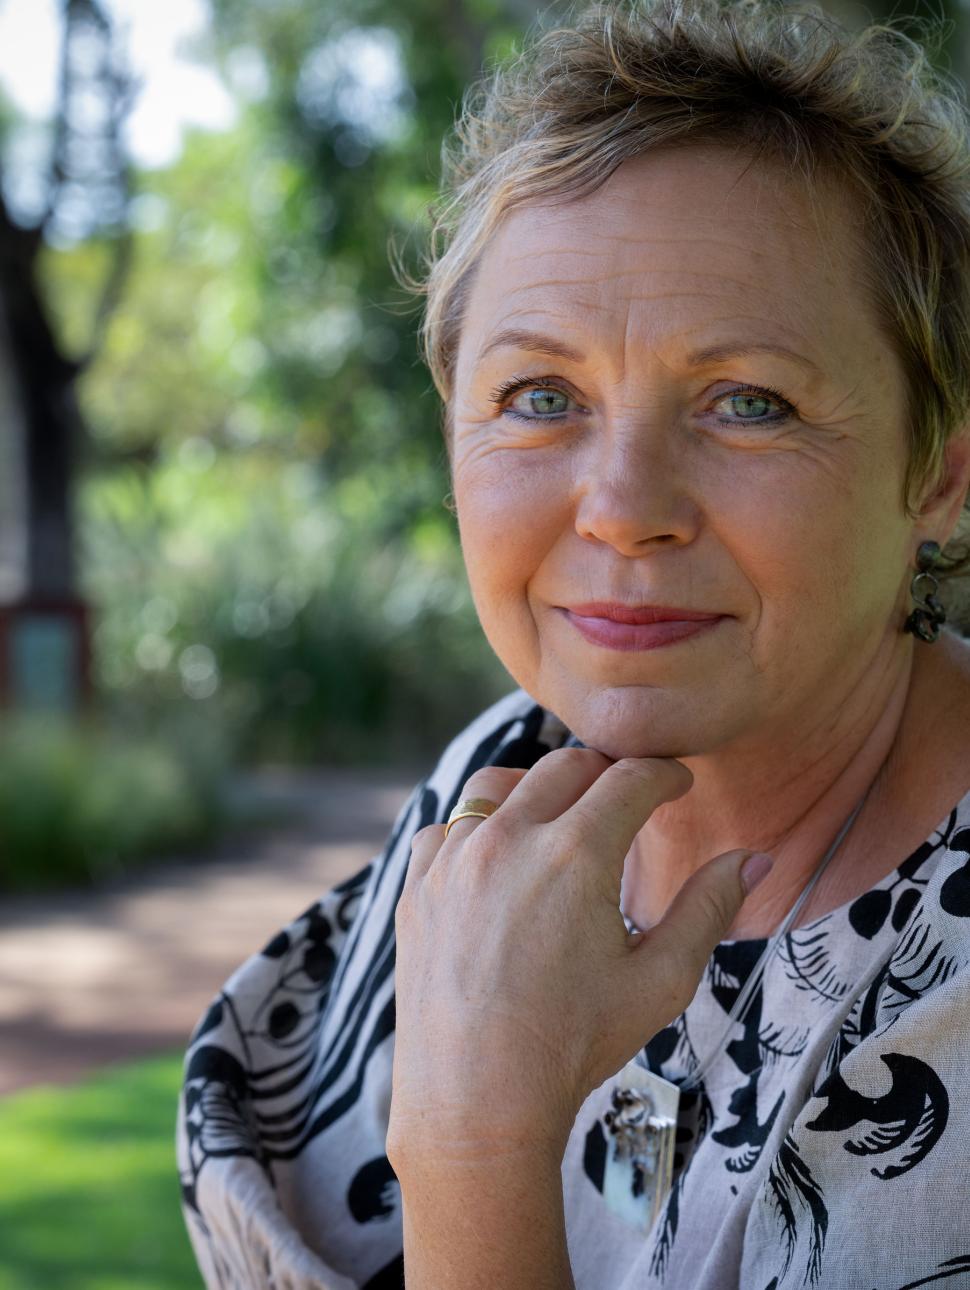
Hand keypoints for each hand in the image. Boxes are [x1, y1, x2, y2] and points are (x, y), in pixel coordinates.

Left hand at [387, 748, 771, 1171]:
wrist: (475, 1100)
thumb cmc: (574, 1045)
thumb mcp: (660, 980)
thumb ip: (709, 908)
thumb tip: (753, 858)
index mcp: (575, 854)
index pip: (629, 778)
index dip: (663, 774)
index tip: (677, 784)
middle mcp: (508, 840)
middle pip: (565, 767)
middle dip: (605, 773)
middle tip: (627, 800)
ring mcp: (453, 859)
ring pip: (497, 784)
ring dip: (536, 788)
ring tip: (560, 817)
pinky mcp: (417, 886)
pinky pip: (447, 828)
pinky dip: (477, 828)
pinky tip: (497, 859)